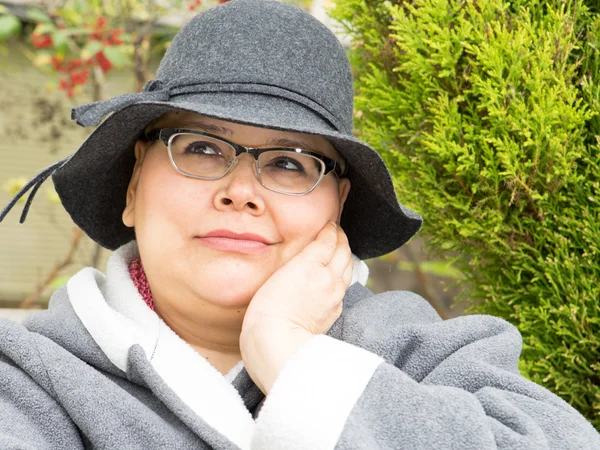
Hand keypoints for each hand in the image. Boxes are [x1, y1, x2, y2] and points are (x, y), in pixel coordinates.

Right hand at [240, 221, 353, 393]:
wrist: (277, 344)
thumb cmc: (266, 311)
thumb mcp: (276, 276)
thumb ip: (297, 261)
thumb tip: (310, 252)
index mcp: (311, 264)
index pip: (328, 240)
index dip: (330, 229)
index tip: (329, 224)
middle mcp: (328, 277)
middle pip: (343, 251)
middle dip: (341, 238)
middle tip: (336, 231)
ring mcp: (334, 295)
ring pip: (348, 267)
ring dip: (346, 254)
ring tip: (340, 248)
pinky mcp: (334, 311)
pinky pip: (344, 286)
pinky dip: (344, 274)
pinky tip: (337, 275)